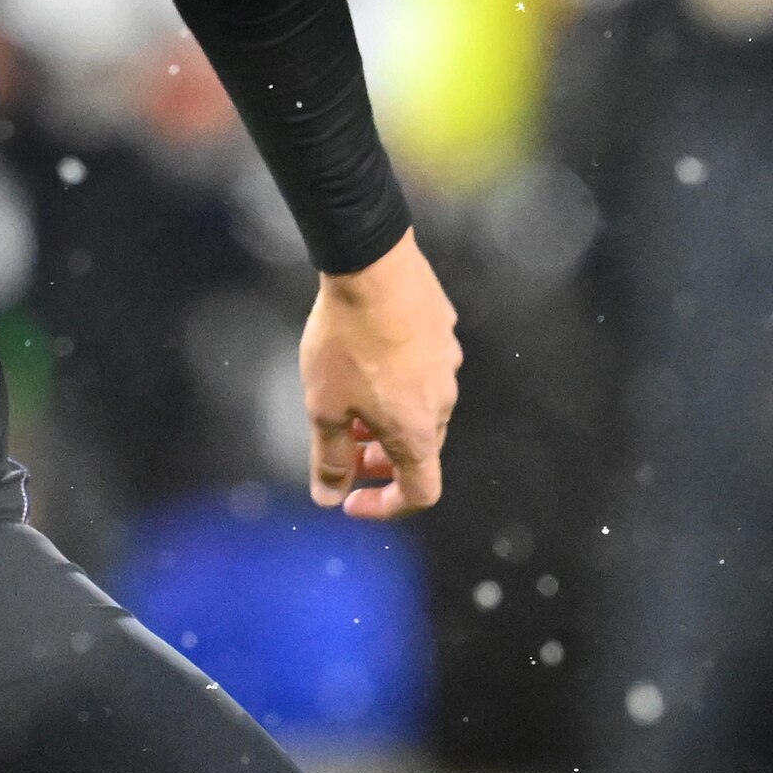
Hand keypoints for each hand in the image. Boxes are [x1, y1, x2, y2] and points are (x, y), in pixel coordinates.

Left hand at [302, 230, 458, 519]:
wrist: (373, 264)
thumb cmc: (346, 342)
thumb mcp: (323, 407)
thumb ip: (329, 458)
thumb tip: (330, 497)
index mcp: (417, 431)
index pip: (420, 493)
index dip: (385, 507)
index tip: (352, 499)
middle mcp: (442, 403)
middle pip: (418, 451)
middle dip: (379, 460)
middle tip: (342, 446)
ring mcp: (448, 364)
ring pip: (420, 409)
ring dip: (388, 420)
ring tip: (349, 400)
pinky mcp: (444, 331)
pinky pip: (423, 371)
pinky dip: (398, 383)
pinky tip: (367, 356)